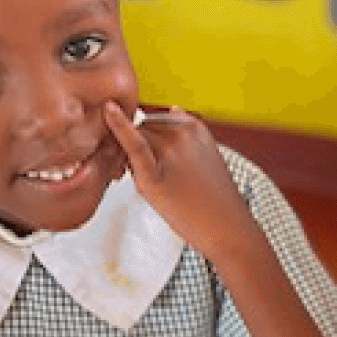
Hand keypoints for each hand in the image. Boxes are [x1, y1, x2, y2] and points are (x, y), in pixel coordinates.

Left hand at [103, 102, 257, 264]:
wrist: (227, 229)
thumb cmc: (215, 199)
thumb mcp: (206, 154)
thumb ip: (187, 133)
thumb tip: (172, 108)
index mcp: (195, 126)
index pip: (156, 119)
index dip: (150, 139)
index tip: (161, 161)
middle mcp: (182, 133)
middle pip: (142, 128)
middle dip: (142, 148)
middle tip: (159, 178)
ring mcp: (170, 151)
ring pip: (132, 140)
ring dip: (133, 158)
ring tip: (158, 186)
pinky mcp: (156, 174)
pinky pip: (133, 144)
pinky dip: (119, 129)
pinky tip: (109, 111)